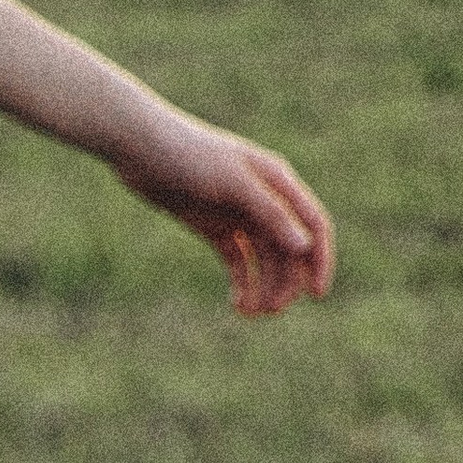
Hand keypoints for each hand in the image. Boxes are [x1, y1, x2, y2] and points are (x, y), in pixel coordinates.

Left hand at [112, 109, 334, 315]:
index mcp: (278, 182)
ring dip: (264, 288)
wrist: (141, 148)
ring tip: (250, 313)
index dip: (320, 259)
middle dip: (286, 282)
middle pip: (290, 249)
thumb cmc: (189, 155)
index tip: (317, 295)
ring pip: (265, 260)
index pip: (313, 224)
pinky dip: (242, 284)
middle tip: (271, 311)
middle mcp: (265, 200)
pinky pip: (238, 262)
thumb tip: (303, 246)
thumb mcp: (232, 182)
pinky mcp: (216, 228)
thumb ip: (269, 212)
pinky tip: (237, 305)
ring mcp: (240, 215)